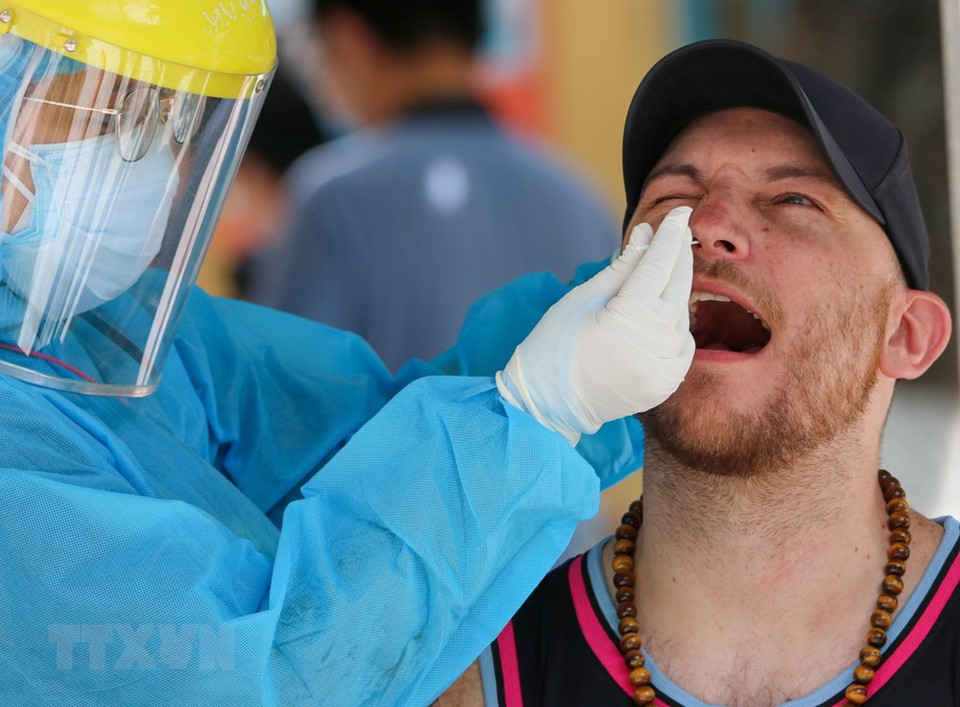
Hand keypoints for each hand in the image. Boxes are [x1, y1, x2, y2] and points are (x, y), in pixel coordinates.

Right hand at [496, 206, 694, 444]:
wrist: (550, 403)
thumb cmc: (555, 344)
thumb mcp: (582, 298)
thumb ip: (622, 266)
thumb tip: (646, 234)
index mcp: (628, 317)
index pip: (659, 265)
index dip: (670, 236)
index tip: (682, 213)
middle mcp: (654, 343)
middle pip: (678, 286)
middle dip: (680, 256)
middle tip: (681, 232)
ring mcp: (664, 367)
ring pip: (682, 314)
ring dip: (675, 290)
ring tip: (664, 271)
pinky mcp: (666, 384)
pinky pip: (682, 343)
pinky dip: (676, 323)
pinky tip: (664, 309)